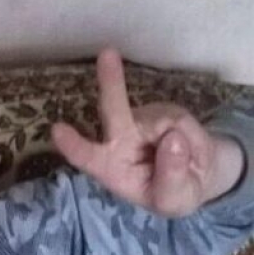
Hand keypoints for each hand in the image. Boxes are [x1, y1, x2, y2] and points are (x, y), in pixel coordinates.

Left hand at [51, 48, 243, 216]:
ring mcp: (140, 121)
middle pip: (113, 111)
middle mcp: (119, 140)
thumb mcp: (174, 200)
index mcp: (110, 169)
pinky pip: (182, 121)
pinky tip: (189, 148)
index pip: (88, 158)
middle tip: (108, 54)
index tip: (57, 130)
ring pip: (164, 122)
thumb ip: (172, 177)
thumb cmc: (173, 193)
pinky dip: (194, 137)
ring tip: (188, 163)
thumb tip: (172, 138)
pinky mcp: (162, 110)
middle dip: (111, 82)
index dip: (73, 145)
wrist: (197, 176)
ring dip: (185, 144)